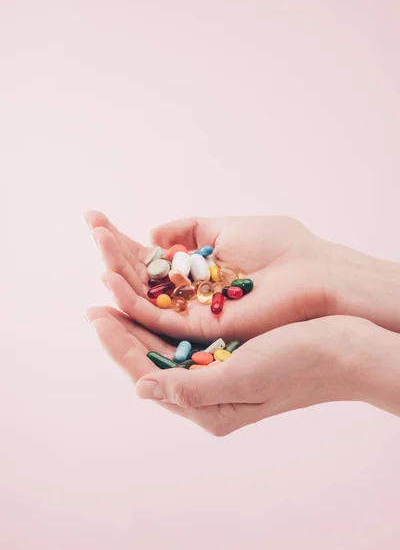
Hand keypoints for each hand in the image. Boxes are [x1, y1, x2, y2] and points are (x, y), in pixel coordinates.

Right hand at [84, 211, 399, 341]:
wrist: (312, 275)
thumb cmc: (280, 248)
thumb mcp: (227, 228)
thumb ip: (189, 229)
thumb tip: (154, 231)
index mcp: (196, 271)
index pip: (150, 258)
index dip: (123, 240)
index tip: (96, 218)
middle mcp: (189, 296)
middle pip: (141, 279)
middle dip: (114, 254)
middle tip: (92, 227)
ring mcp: (192, 315)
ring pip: (142, 299)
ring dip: (117, 273)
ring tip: (97, 244)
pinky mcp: (198, 331)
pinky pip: (156, 319)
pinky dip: (132, 300)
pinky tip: (111, 278)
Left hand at [85, 308, 399, 434]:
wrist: (344, 349)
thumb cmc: (300, 365)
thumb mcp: (244, 379)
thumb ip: (191, 389)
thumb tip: (140, 388)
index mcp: (208, 408)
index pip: (150, 374)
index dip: (120, 345)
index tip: (97, 316)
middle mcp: (208, 393)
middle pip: (153, 360)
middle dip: (123, 332)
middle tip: (96, 304)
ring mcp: (218, 372)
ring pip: (167, 346)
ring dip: (141, 321)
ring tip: (117, 298)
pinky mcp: (229, 353)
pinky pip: (187, 336)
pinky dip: (168, 315)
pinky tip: (155, 298)